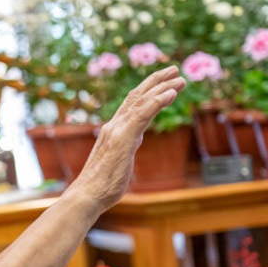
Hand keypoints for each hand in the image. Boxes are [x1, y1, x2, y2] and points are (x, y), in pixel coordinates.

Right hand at [67, 66, 185, 210]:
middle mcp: (114, 126)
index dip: (148, 92)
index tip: (165, 85)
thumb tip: (128, 149)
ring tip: (180, 79)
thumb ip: (123, 151)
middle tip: (175, 70)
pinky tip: (171, 93)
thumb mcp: (116, 163)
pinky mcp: (123, 138)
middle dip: (157, 81)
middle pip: (137, 96)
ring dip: (162, 87)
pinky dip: (157, 101)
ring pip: (142, 101)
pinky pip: (142, 114)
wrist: (87, 196)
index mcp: (113, 131)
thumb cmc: (100, 186)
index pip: (131, 105)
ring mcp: (118, 130)